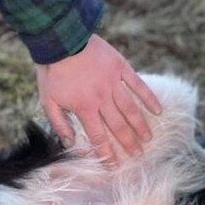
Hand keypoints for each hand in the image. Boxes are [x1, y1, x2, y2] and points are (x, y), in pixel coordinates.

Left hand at [37, 34, 161, 162]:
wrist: (61, 38)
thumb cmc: (52, 70)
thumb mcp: (47, 100)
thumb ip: (59, 123)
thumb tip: (69, 143)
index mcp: (84, 108)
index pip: (98, 137)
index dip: (107, 153)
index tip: (114, 166)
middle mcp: (101, 98)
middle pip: (118, 126)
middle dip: (128, 143)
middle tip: (137, 155)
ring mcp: (113, 83)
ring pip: (130, 109)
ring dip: (140, 126)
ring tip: (147, 139)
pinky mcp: (120, 67)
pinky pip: (138, 85)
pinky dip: (149, 98)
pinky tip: (157, 110)